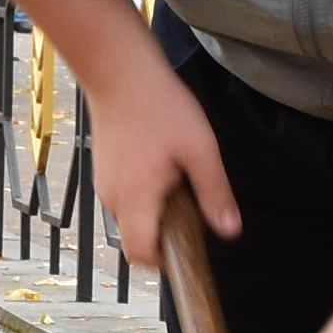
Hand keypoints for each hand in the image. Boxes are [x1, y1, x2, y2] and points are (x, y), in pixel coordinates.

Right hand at [84, 53, 239, 267]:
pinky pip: (123, 195)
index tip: (185, 250)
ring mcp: (103, 182)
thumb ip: (214, 193)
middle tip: (189, 206)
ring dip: (152, 211)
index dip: (162, 262)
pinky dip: (141, 193)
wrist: (119, 71)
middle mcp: (113, 196)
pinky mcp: (102, 168)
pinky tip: (159, 163)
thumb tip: (229, 231)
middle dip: (162, 234)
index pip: (140, 254)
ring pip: (129, 216)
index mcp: (137, 198)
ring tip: (175, 177)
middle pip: (135, 237)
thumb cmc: (160, 105)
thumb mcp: (200, 149)